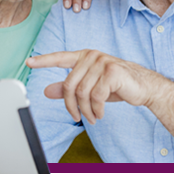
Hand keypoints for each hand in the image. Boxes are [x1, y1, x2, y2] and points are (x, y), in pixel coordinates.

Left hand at [26, 50, 170, 123]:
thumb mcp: (90, 87)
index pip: (60, 57)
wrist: (144, 87)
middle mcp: (92, 56)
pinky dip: (97, 109)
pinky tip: (100, 114)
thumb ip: (68, 87)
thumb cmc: (116, 85)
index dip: (43, 61)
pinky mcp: (113, 72)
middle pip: (70, 85)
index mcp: (84, 56)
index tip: (28, 62)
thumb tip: (46, 91)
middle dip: (72, 106)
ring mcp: (102, 62)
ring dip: (86, 110)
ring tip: (93, 117)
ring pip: (82, 92)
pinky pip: (96, 96)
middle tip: (79, 117)